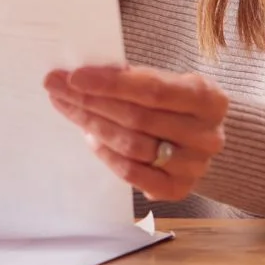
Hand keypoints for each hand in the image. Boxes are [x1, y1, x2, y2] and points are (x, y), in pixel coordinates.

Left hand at [44, 65, 227, 201]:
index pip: (153, 89)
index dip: (110, 83)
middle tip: (56, 87)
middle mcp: (208, 135)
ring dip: (92, 125)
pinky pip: (132, 174)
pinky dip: (105, 154)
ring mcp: (195, 166)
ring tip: (67, 107)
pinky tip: (89, 137)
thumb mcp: (161, 78)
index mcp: (209, 99)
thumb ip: (129, 76)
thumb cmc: (170, 97)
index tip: (74, 76)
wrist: (196, 130)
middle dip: (89, 101)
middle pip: (137, 119)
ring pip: (131, 146)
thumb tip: (79, 75)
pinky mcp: (179, 189)